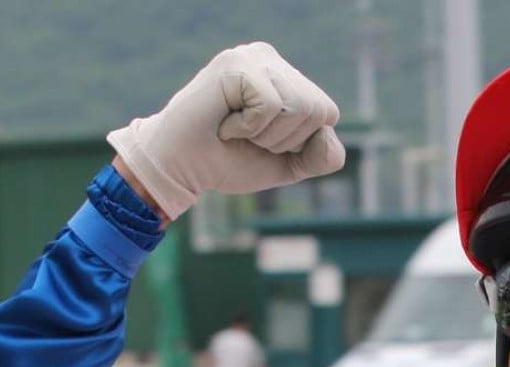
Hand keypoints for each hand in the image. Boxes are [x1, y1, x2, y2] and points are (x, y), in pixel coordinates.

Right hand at [107, 42, 344, 220]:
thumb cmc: (229, 161)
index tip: (263, 142)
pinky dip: (249, 127)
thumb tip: (328, 134)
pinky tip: (225, 122)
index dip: (300, 142)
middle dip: (285, 140)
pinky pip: (272, 105)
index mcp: (286, 78)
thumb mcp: (286, 164)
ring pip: (299, 107)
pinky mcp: (237, 63)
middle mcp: (272, 60)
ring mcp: (253, 57)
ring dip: (267, 135)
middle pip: (319, 110)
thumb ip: (320, 157)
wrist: (180, 168)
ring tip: (236, 129)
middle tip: (248, 137)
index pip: (327, 113)